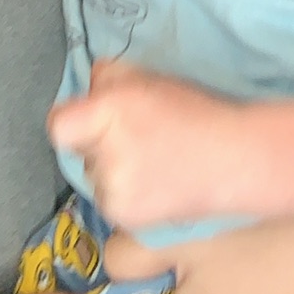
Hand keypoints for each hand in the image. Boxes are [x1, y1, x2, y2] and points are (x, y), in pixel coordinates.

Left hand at [49, 59, 243, 228]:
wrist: (234, 160)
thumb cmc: (194, 112)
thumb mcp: (149, 78)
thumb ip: (107, 77)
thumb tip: (85, 85)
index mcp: (113, 112)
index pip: (59, 127)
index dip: (70, 121)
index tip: (88, 120)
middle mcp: (109, 154)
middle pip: (79, 149)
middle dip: (98, 142)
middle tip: (136, 137)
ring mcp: (116, 191)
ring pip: (94, 176)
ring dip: (110, 169)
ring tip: (150, 162)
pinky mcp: (125, 216)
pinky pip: (108, 198)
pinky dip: (123, 190)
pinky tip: (153, 182)